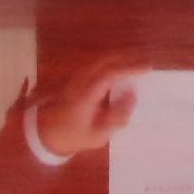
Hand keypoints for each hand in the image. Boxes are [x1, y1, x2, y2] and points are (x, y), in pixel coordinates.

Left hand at [30, 60, 147, 155]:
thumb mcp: (98, 134)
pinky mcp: (75, 79)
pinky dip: (110, 64)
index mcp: (86, 94)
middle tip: (146, 63)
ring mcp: (76, 78)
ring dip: (119, 59)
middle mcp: (80, 81)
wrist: (46, 134)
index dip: (130, 68)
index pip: (110, 73)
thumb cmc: (74, 136)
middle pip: (105, 60)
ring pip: (100, 60)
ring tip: (136, 65)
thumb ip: (117, 116)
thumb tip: (133, 95)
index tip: (148, 68)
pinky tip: (120, 71)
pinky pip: (95, 65)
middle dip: (127, 58)